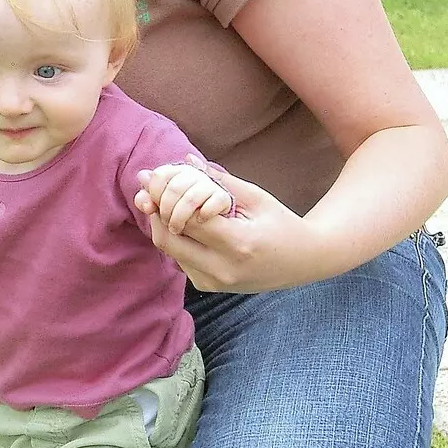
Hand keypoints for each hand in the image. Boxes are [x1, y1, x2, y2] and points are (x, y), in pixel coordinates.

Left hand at [134, 155, 326, 293]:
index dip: (163, 195)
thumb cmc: (281, 223)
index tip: (150, 175)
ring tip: (154, 199)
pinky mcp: (208, 287)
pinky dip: (174, 238)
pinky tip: (175, 219)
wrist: (302, 262)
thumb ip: (219, 181)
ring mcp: (214, 282)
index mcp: (237, 244)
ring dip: (160, 224)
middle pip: (168, 238)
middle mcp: (222, 269)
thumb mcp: (256, 197)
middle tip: (145, 187)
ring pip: (169, 250)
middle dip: (153, 210)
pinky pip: (180, 259)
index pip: (187, 218)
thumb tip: (186, 160)